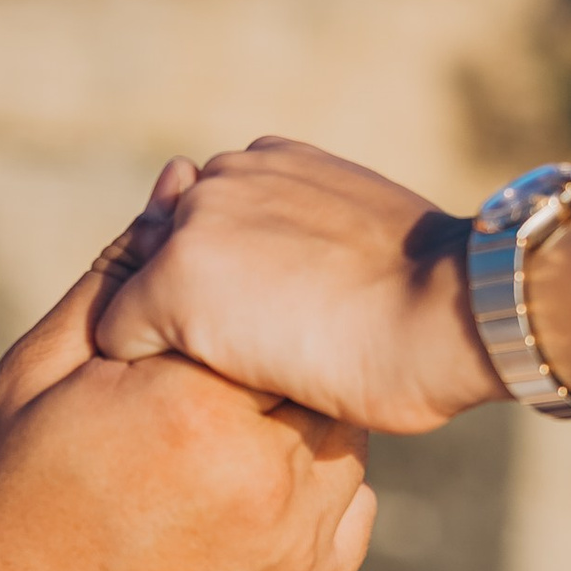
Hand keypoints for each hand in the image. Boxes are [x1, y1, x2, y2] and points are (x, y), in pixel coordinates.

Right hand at [0, 238, 376, 570]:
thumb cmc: (5, 517)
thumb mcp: (32, 381)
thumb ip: (115, 280)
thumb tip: (180, 187)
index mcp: (190, 405)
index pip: (256, 298)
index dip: (224, 295)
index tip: (184, 318)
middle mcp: (266, 469)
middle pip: (305, 358)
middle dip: (263, 350)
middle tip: (193, 387)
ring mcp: (301, 537)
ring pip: (335, 426)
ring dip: (287, 415)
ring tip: (206, 445)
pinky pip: (347, 503)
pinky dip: (305, 485)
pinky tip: (231, 501)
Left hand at [93, 139, 508, 435]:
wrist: (454, 312)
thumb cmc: (433, 306)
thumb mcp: (367, 253)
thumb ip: (311, 252)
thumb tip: (307, 290)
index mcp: (271, 164)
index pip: (201, 224)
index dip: (215, 286)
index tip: (242, 331)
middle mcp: (223, 179)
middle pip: (156, 254)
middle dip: (174, 307)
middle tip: (208, 369)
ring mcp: (193, 228)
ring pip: (134, 295)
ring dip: (157, 341)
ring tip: (190, 393)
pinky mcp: (171, 283)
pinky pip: (116, 337)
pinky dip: (139, 376)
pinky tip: (181, 405)